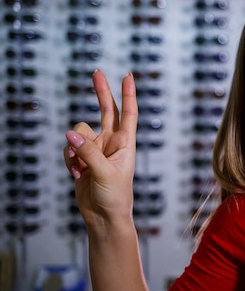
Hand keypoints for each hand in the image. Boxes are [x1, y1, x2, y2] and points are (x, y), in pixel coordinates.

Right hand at [63, 70, 137, 228]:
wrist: (104, 218)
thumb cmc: (115, 197)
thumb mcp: (105, 173)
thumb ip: (88, 152)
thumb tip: (70, 134)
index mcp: (126, 143)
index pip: (129, 113)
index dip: (128, 94)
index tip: (128, 75)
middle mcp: (112, 143)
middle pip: (107, 110)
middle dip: (101, 92)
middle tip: (96, 72)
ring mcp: (96, 150)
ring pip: (78, 134)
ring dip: (75, 149)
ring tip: (83, 170)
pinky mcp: (82, 159)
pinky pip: (69, 150)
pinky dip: (70, 161)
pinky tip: (78, 176)